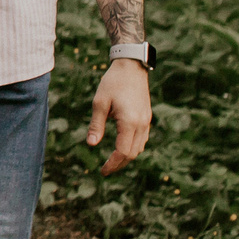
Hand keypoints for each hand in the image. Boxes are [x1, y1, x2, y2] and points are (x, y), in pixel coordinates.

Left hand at [88, 57, 152, 173]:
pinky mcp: (147, 117)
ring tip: (112, 161)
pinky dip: (133, 147)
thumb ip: (96, 125)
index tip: (102, 171)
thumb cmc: (113, 83)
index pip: (123, 152)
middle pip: (133, 153)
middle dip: (119, 164)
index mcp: (130, 122)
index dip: (112, 164)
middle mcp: (142, 124)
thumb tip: (91, 144)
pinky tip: (122, 148)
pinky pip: (142, 139)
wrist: (131, 67)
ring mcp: (146, 121)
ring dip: (127, 157)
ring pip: (139, 147)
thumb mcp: (99, 103)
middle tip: (105, 170)